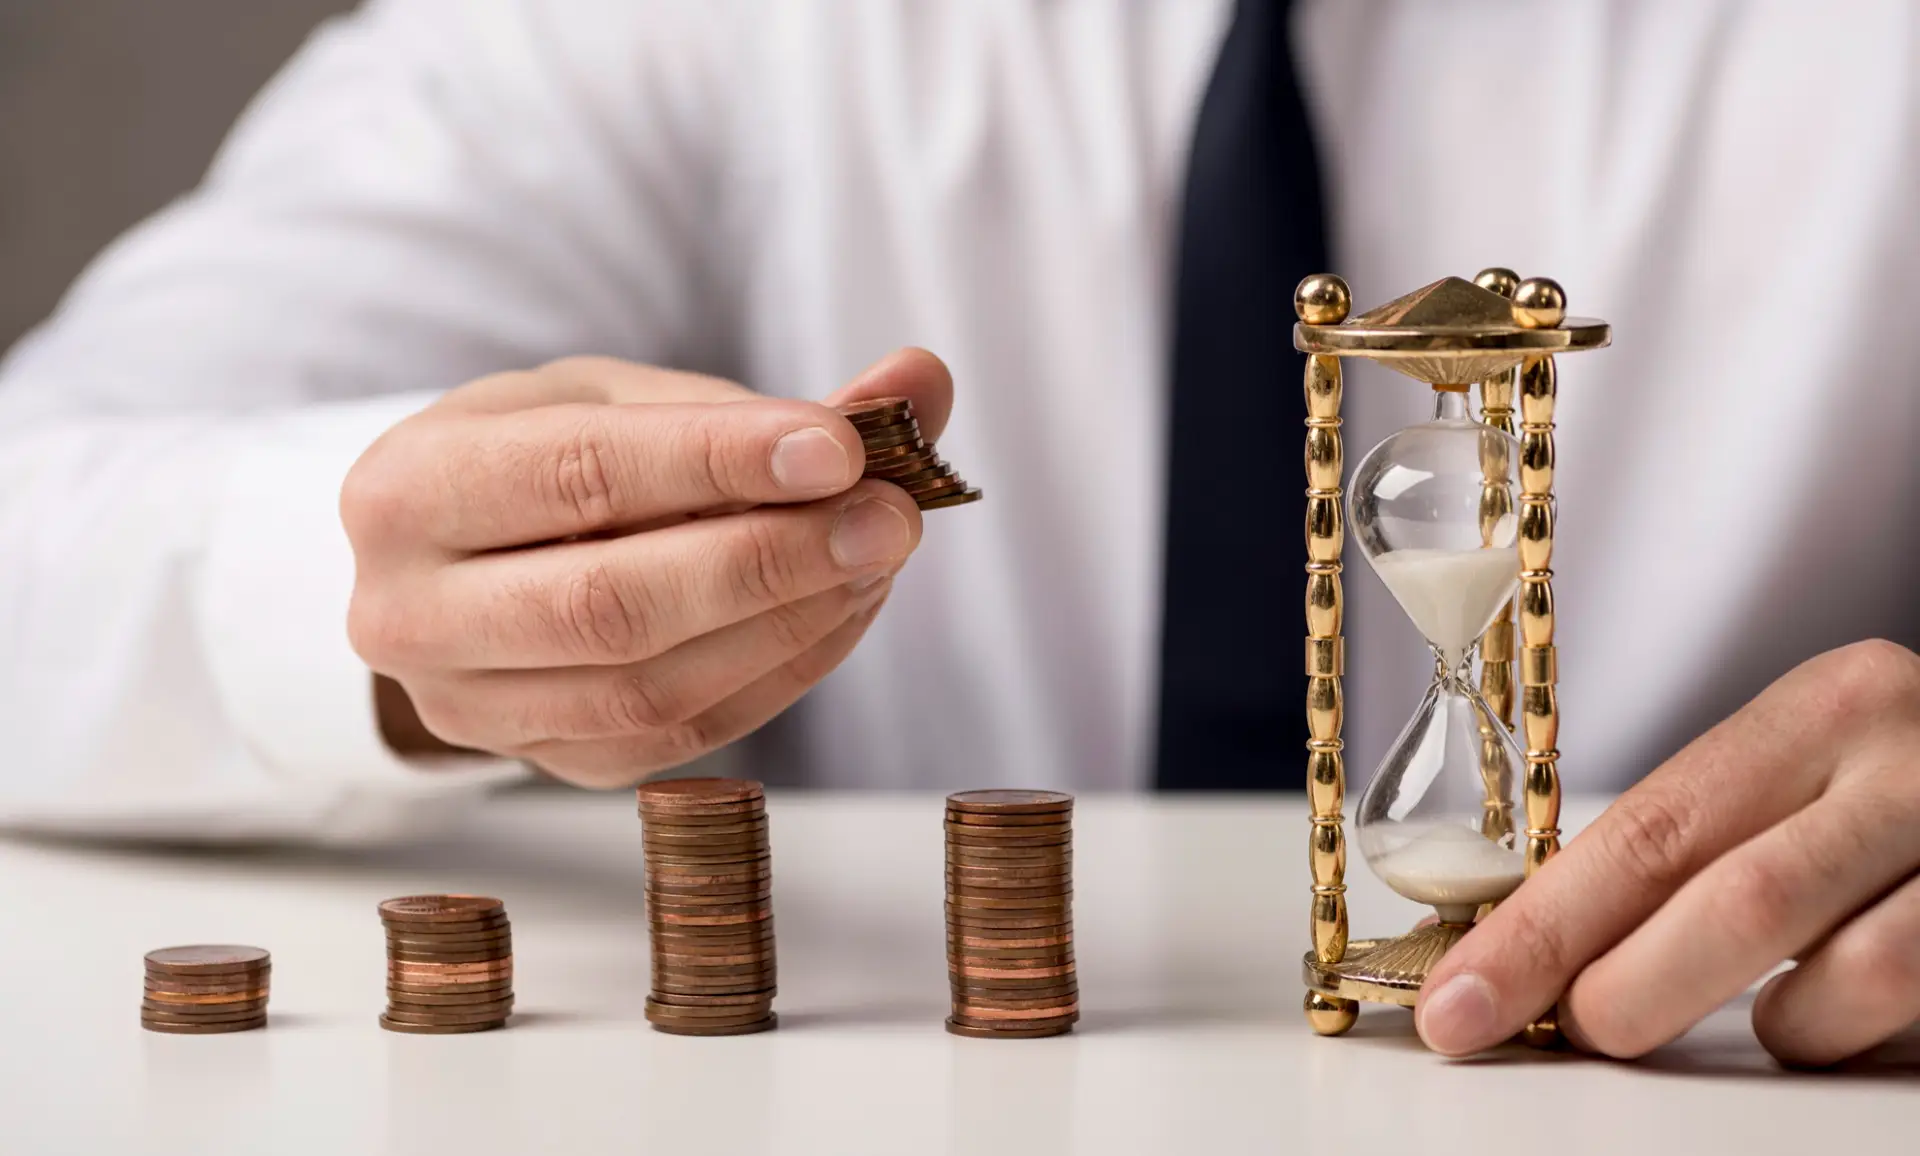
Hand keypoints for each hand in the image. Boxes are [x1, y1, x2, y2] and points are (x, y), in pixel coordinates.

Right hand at [342, 348, 952, 785]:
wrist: (463, 563)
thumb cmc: (544, 460)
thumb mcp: (622, 399)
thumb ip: (761, 401)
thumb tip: (921, 380)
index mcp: (407, 489)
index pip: (576, 475)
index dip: (716, 463)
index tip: (841, 447)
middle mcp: (411, 615)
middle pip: (611, 604)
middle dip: (771, 560)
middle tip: (891, 517)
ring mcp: (474, 711)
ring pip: (651, 689)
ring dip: (793, 622)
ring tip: (878, 556)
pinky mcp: (551, 764)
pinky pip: (684, 734)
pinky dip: (783, 670)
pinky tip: (842, 607)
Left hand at [1416, 639, 1919, 1066]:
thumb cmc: (1903, 795)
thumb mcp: (1802, 778)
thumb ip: (1697, 846)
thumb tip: (1535, 950)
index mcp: (1828, 705)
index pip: (1648, 827)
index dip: (1542, 928)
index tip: (1461, 1002)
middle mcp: (1914, 754)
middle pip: (1731, 898)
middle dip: (1621, 988)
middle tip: (1568, 1033)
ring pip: (1842, 982)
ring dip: (1772, 1027)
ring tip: (1766, 1015)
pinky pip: (1916, 1017)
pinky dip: (1856, 1038)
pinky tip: (1853, 1014)